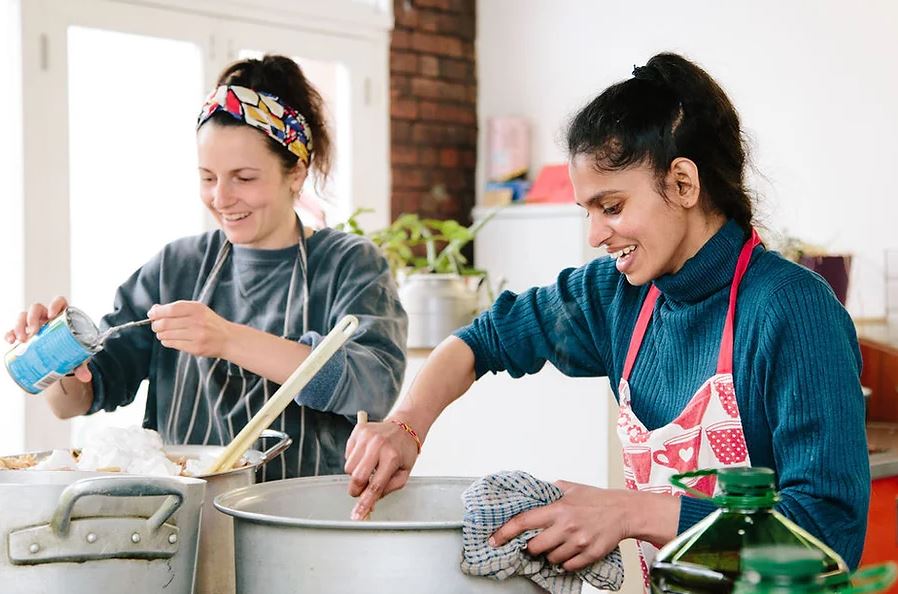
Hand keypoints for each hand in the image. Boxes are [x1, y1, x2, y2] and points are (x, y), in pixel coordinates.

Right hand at [5, 296, 90, 381]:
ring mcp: (35, 323)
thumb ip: (82, 365)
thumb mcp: (77, 356)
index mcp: (63, 316)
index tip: (52, 315)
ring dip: (19, 325)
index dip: (55, 304)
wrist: (61, 357)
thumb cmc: (71, 350)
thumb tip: (86, 377)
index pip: (59, 302)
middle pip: (37, 308)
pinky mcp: (25, 332)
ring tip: (22, 340)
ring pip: (23, 316)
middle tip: (34, 332)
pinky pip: (14, 329)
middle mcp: (48, 316)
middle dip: (32, 318)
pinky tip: (10, 341)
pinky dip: (10, 333)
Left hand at [148, 301, 233, 358]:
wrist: (228, 339)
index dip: (156, 312)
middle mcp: (197, 321)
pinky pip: (172, 344)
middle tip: (156, 326)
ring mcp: (197, 335)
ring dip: (161, 334)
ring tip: (164, 333)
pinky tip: (171, 339)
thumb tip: (154, 309)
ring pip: (166, 335)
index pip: (170, 309)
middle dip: (155, 325)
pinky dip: (167, 342)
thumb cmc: (210, 323)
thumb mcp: (198, 310)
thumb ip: (177, 308)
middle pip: (165, 323)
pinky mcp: (195, 348)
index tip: (151, 314)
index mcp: (196, 309)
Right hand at [344, 418, 419, 519]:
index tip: (357, 515)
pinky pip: (347, 455)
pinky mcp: (358, 431)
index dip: (365, 503)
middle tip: (361, 490)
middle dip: (356, 490)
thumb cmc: (405, 451)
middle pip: (357, 477)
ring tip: (369, 466)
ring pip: (348, 468)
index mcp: (392, 457)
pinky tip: (366, 455)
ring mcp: (367, 437)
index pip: (375, 486)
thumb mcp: (404, 473)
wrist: (405, 426)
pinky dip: (354, 460)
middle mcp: (378, 445)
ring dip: (356, 473)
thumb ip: (388, 489)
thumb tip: (370, 503)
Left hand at [490, 481, 675, 571]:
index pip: (524, 521)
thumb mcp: (569, 488)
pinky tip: (569, 550)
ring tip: (558, 542)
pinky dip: (565, 561)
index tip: (494, 539)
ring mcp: (578, 542)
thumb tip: (528, 495)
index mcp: (558, 508)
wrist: (624, 511)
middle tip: (536, 541)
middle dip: (531, 546)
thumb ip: (548, 492)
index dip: (505, 532)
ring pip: (551, 558)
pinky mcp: (589, 555)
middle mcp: (567, 526)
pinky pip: (567, 566)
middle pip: (534, 546)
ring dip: (549, 554)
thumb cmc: (597, 499)